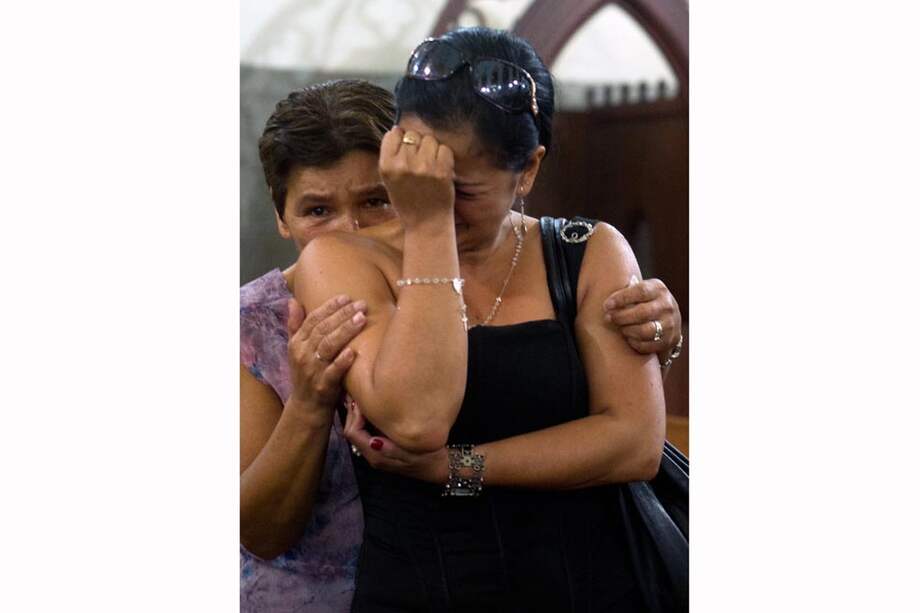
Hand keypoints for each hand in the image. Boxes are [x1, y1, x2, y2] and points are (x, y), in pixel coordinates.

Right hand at [286, 295, 366, 413]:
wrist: (306, 407)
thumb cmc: (306, 374)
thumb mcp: (296, 350)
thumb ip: (295, 325)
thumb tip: (292, 301)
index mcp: (297, 343)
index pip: (312, 320)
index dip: (329, 307)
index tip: (346, 297)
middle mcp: (303, 354)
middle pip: (322, 330)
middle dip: (342, 315)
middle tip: (361, 304)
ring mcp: (312, 371)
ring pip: (328, 346)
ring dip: (345, 331)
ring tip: (361, 319)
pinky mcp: (323, 386)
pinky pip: (333, 372)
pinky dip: (342, 361)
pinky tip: (354, 351)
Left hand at [342, 399, 448, 484]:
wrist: (440, 468)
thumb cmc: (430, 458)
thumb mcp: (415, 454)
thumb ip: (393, 450)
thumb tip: (373, 441)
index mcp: (377, 456)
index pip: (353, 433)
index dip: (354, 415)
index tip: (361, 399)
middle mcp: (373, 455)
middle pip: (351, 431)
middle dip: (352, 412)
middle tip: (357, 393)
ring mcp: (377, 451)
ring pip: (357, 431)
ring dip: (357, 414)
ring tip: (362, 397)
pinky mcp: (382, 447)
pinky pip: (366, 431)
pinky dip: (365, 418)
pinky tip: (372, 407)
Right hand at [378, 126, 455, 229]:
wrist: (426, 223)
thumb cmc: (407, 201)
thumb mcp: (389, 179)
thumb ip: (392, 156)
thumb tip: (399, 129)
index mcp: (387, 166)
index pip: (393, 133)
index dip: (400, 138)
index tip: (404, 148)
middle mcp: (404, 165)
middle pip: (412, 134)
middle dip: (416, 144)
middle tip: (419, 162)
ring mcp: (424, 167)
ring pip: (429, 139)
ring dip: (431, 149)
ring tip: (429, 166)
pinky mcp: (442, 171)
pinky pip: (444, 149)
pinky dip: (444, 156)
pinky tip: (439, 169)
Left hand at [603, 276, 681, 355]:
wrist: (670, 319)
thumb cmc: (645, 302)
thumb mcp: (641, 292)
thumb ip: (627, 292)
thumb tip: (601, 295)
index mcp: (658, 289)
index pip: (640, 291)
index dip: (621, 298)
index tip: (606, 305)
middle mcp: (667, 305)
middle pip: (642, 313)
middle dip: (621, 317)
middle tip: (608, 318)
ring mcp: (670, 324)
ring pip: (646, 331)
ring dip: (628, 331)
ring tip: (621, 329)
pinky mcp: (670, 340)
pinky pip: (648, 345)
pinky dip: (635, 343)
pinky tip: (629, 338)